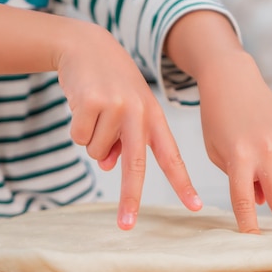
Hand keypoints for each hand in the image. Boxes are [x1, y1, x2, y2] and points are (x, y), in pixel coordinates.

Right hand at [55, 23, 201, 229]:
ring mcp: (117, 107)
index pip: (172, 156)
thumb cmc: (110, 84)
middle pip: (137, 165)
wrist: (87, 46)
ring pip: (97, 152)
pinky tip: (81, 104)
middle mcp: (140, 113)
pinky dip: (76, 127)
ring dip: (91, 138)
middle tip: (126, 226)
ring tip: (94, 111)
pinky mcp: (92, 102)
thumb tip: (110, 166)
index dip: (183, 183)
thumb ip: (123, 141)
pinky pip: (79, 138)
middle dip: (131, 198)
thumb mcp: (126, 110)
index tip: (195, 207)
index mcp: (154, 117)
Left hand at [164, 10, 271, 235]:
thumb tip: (262, 200)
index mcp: (238, 155)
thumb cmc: (217, 119)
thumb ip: (238, 179)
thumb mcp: (216, 151)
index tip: (255, 243)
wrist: (231, 80)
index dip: (249, 224)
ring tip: (256, 167)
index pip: (243, 199)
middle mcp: (263, 148)